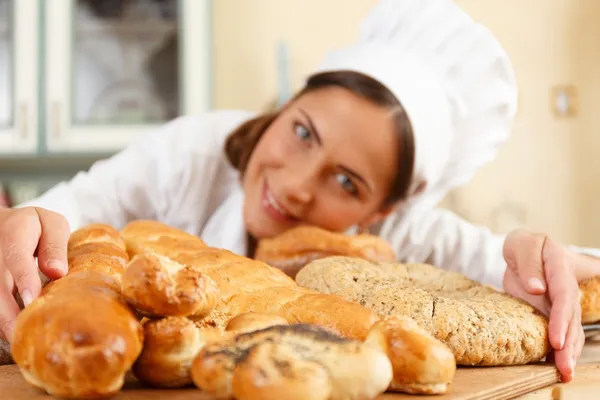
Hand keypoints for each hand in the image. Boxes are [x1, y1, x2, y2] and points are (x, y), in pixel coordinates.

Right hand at [0, 207, 69, 341]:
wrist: (2, 224)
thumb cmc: (34, 226)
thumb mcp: (50, 223)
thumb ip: (54, 245)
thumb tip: (58, 272)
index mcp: (14, 235)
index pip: (16, 259)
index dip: (24, 280)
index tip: (32, 299)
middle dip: (9, 314)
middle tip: (25, 334)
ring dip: (3, 322)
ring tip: (20, 340)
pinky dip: (2, 320)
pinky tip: (14, 334)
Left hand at [502, 229, 583, 382]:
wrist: (525, 249)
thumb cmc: (523, 246)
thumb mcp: (521, 244)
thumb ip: (529, 262)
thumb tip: (537, 287)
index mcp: (560, 268)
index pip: (564, 296)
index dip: (561, 319)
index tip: (555, 340)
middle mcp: (565, 288)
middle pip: (571, 318)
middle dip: (568, 345)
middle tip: (564, 367)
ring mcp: (561, 303)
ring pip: (569, 329)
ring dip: (567, 353)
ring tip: (564, 374)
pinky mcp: (553, 313)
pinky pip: (559, 333)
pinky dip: (558, 351)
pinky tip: (555, 368)